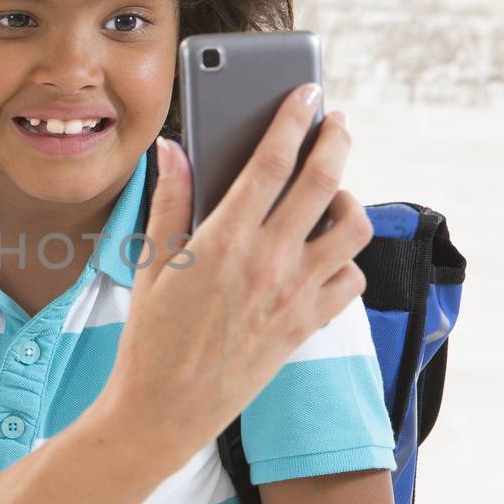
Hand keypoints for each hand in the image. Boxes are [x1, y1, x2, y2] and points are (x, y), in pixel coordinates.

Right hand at [107, 86, 370, 461]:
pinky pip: (350, 280)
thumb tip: (173, 149)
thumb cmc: (151, 336)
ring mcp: (295, 295)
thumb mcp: (152, 263)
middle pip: (325, 182)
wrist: (166, 409)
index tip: (307, 93)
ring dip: (349, 201)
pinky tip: (323, 253)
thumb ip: (169, 200)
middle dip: (337, 141)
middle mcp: (269, 262)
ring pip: (352, 229)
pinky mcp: (307, 326)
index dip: (294, 119)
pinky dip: (345, 259)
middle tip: (337, 124)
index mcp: (225, 239)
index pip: (272, 161)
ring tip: (334, 193)